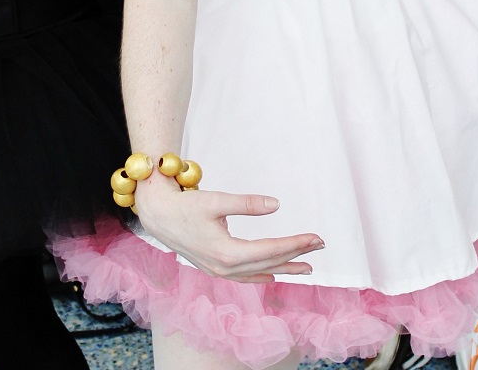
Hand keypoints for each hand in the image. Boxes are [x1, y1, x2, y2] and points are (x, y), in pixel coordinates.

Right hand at [134, 173, 323, 282]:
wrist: (158, 215)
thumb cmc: (185, 205)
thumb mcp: (216, 200)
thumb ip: (246, 204)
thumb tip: (275, 205)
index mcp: (227, 252)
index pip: (271, 251)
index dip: (295, 244)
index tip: (315, 237)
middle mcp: (225, 268)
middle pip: (269, 263)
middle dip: (296, 254)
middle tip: (319, 245)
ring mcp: (219, 272)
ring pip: (259, 273)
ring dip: (283, 268)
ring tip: (306, 266)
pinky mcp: (215, 268)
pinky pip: (246, 277)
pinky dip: (263, 275)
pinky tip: (273, 275)